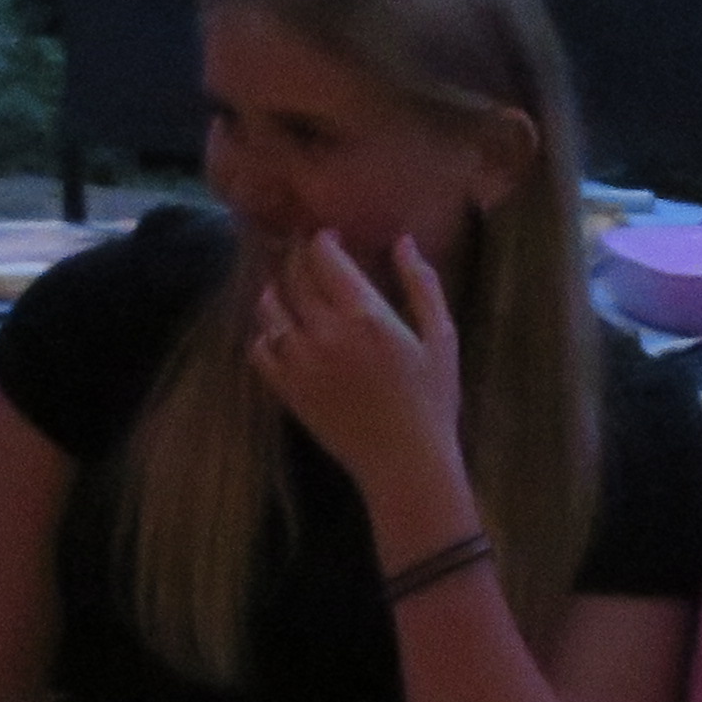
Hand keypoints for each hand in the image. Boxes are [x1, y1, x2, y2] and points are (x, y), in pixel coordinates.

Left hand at [244, 230, 466, 524]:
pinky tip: (280, 333)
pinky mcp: (287, 388)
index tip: (328, 237)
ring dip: (277, 289)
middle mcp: (325, 332)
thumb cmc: (432, 403)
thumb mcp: (442, 339)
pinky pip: (259, 348)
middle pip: (295, 276)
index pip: (325, 257)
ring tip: (288, 289)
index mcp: (365, 315)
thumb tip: (403, 241)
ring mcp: (300, 360)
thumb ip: (423, 287)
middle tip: (305, 254)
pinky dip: (265, 334)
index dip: (321, 239)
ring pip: (270, 306)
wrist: (406, 464)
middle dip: (298, 258)